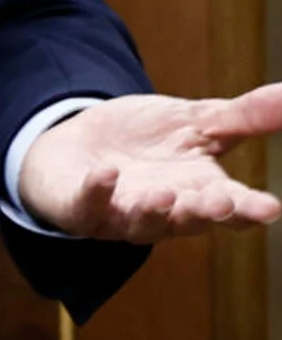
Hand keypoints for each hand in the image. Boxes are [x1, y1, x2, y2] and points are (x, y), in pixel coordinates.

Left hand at [17, 85, 281, 240]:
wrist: (77, 145)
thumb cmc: (145, 141)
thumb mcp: (197, 123)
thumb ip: (246, 117)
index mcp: (201, 192)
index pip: (233, 207)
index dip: (250, 210)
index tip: (270, 208)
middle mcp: (166, 212)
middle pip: (191, 219)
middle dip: (206, 213)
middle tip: (223, 203)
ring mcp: (122, 213)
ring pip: (142, 222)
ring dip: (154, 211)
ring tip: (165, 194)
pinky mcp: (80, 206)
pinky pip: (88, 204)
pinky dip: (97, 191)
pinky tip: (107, 172)